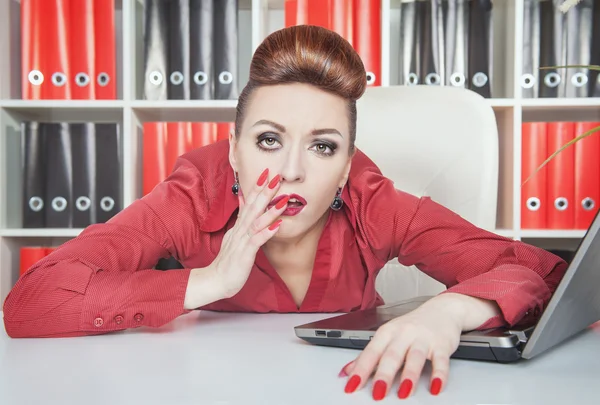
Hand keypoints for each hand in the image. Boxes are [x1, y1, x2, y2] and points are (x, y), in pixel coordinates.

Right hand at [212, 168, 288, 296]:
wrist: (216, 280)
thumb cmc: (229, 260)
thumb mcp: (234, 235)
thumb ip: (240, 217)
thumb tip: (243, 199)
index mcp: (239, 226)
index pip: (249, 202)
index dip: (257, 187)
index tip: (266, 172)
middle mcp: (240, 230)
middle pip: (253, 207)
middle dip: (265, 192)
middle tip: (276, 177)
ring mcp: (242, 242)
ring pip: (256, 222)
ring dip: (270, 210)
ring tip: (282, 199)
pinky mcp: (244, 254)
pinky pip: (257, 242)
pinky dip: (266, 233)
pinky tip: (277, 226)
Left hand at [339, 300, 463, 399]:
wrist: (442, 309)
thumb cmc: (412, 326)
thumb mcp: (388, 336)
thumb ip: (369, 355)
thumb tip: (348, 371)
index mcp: (387, 332)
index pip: (371, 352)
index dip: (360, 369)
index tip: (352, 386)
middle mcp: (403, 334)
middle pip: (391, 355)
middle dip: (383, 374)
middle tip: (377, 392)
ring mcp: (423, 338)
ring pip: (414, 357)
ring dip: (409, 375)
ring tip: (403, 393)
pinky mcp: (441, 344)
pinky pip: (440, 360)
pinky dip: (439, 375)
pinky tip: (435, 387)